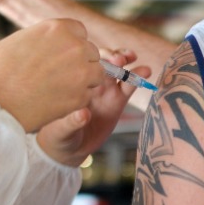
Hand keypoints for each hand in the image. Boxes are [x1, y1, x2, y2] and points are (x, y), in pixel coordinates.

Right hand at [0, 18, 104, 133]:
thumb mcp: (18, 40)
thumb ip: (42, 38)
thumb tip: (51, 43)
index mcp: (58, 28)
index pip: (80, 32)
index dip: (71, 45)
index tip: (61, 56)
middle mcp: (75, 46)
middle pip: (91, 53)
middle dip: (80, 63)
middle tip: (59, 76)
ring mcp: (80, 72)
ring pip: (96, 74)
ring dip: (83, 81)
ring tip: (58, 89)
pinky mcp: (80, 97)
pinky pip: (87, 96)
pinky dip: (75, 101)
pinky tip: (54, 102)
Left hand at [37, 49, 145, 166]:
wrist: (70, 148)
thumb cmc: (58, 136)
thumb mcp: (61, 132)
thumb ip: (71, 123)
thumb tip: (83, 114)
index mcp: (73, 86)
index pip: (82, 65)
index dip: (92, 59)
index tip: (100, 61)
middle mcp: (89, 84)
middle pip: (101, 61)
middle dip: (110, 56)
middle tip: (118, 60)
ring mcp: (104, 91)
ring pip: (116, 69)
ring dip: (124, 58)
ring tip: (131, 57)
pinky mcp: (117, 101)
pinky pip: (129, 86)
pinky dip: (137, 77)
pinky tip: (146, 71)